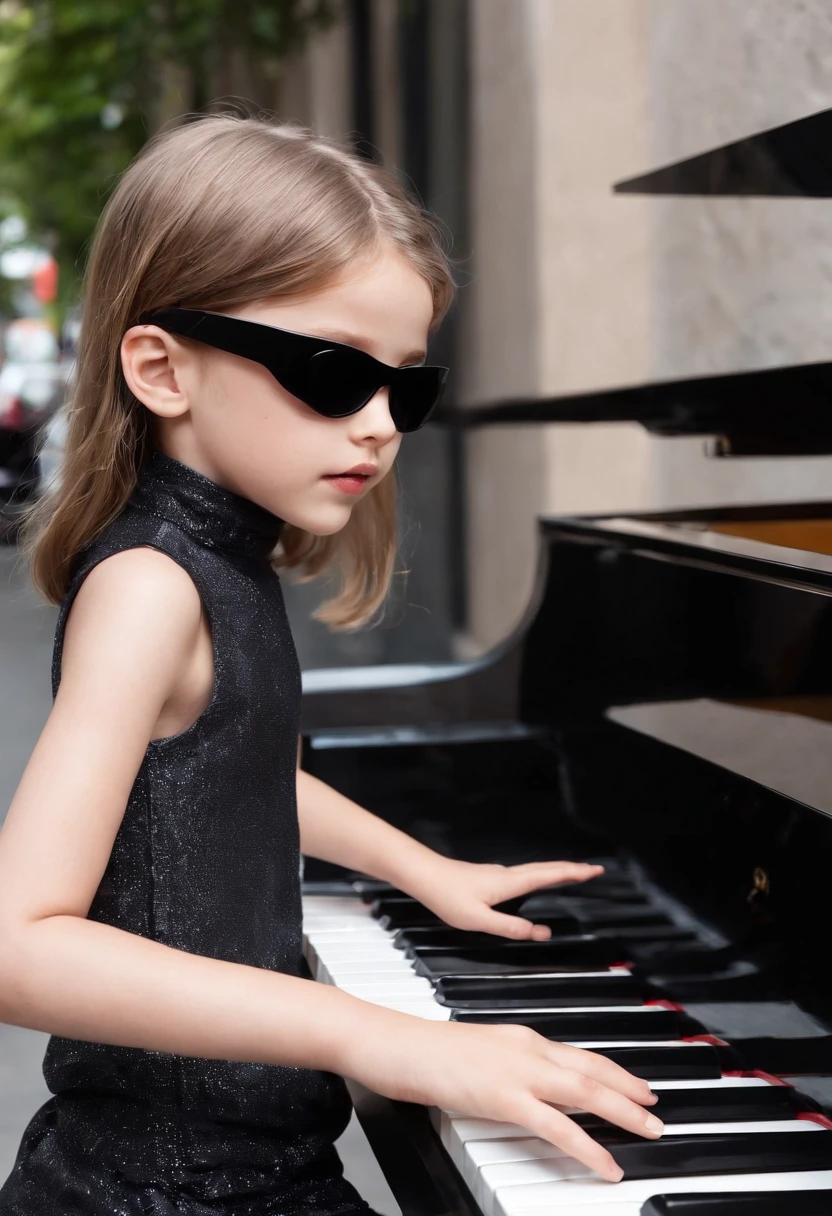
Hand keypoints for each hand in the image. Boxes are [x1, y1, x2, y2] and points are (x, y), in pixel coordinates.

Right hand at [345, 1016, 661, 1182]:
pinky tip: (606, 1163)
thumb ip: (508, 1066)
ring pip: (584, 1092)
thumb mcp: (479, 1054)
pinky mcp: (504, 1098)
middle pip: (592, 1070)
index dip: (614, 1070)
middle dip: (629, 1090)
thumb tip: (528, 1087)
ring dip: (623, 1113)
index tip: (637, 1085)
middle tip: (656, 1109)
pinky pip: (557, 1127)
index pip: (579, 1054)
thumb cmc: (427, 1052)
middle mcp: (528, 1049)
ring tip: (649, 1131)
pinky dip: (588, 1146)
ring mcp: (517, 1072)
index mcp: (522, 1038)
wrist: (398, 1045)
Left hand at [403, 856, 604, 939]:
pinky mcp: (491, 877)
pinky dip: (540, 875)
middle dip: (572, 869)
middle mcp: (507, 874)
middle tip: (594, 870)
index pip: (550, 875)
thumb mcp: (479, 919)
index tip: (596, 869)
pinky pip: (525, 874)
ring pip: (536, 870)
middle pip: (547, 869)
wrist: (423, 874)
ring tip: (573, 875)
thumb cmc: (447, 895)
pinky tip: (537, 882)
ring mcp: (499, 873)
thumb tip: (541, 932)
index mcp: (510, 882)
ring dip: (557, 871)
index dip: (575, 872)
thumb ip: (510, 927)